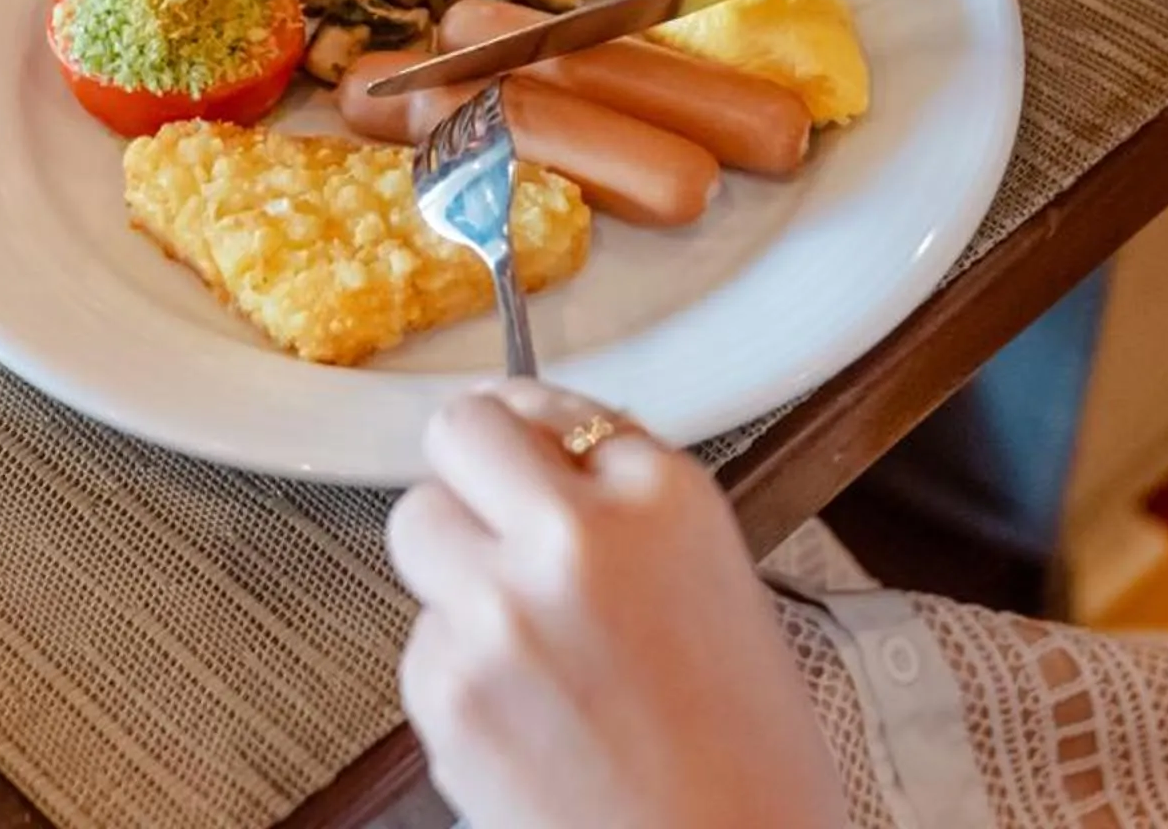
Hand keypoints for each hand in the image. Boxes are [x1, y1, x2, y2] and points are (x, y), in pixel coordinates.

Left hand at [388, 382, 844, 828]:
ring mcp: (497, 613)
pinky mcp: (447, 691)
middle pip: (458, 436)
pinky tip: (525, 710)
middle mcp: (571, 538)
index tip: (526, 448)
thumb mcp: (724, 587)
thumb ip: (634, 506)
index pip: (547, 406)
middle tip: (497, 520)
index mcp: (664, 500)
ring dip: (458, 569)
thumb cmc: (747, 761)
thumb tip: (551, 454)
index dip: (535, 436)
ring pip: (420, 532)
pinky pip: (420, 640)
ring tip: (528, 640)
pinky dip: (457, 668)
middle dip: (472, 474)